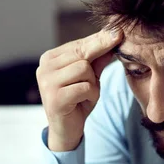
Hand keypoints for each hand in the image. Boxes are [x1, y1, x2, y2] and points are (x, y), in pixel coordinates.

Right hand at [37, 29, 122, 151]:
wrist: (66, 130)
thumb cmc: (77, 100)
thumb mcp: (90, 77)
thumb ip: (99, 59)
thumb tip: (114, 36)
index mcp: (50, 58)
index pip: (80, 44)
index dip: (101, 41)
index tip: (118, 32)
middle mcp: (44, 67)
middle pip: (83, 54)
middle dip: (95, 67)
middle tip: (98, 76)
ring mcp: (47, 82)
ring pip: (84, 69)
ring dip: (92, 84)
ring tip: (85, 95)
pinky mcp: (55, 98)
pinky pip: (84, 87)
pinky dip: (90, 95)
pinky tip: (82, 102)